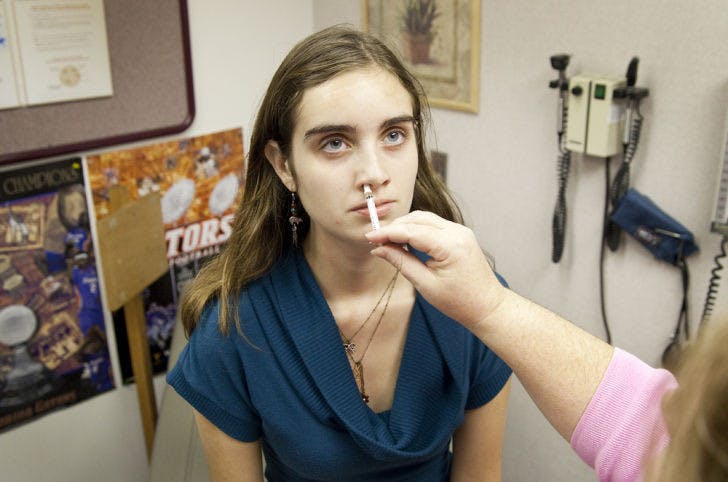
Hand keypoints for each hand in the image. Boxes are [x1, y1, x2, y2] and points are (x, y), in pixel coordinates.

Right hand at [365, 211, 505, 331]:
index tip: (369, 238)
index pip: (412, 231)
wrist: (487, 306)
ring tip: (387, 241)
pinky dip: (416, 229)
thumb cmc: (460, 301)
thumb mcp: (425, 285)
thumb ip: (401, 262)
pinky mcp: (460, 234)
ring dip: (405, 226)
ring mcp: (460, 231)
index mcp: (450, 245)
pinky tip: (405, 240)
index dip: (387, 233)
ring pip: (425, 219)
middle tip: (376, 240)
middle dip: (395, 227)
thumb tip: (380, 249)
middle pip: (417, 219)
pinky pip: (433, 225)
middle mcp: (457, 232)